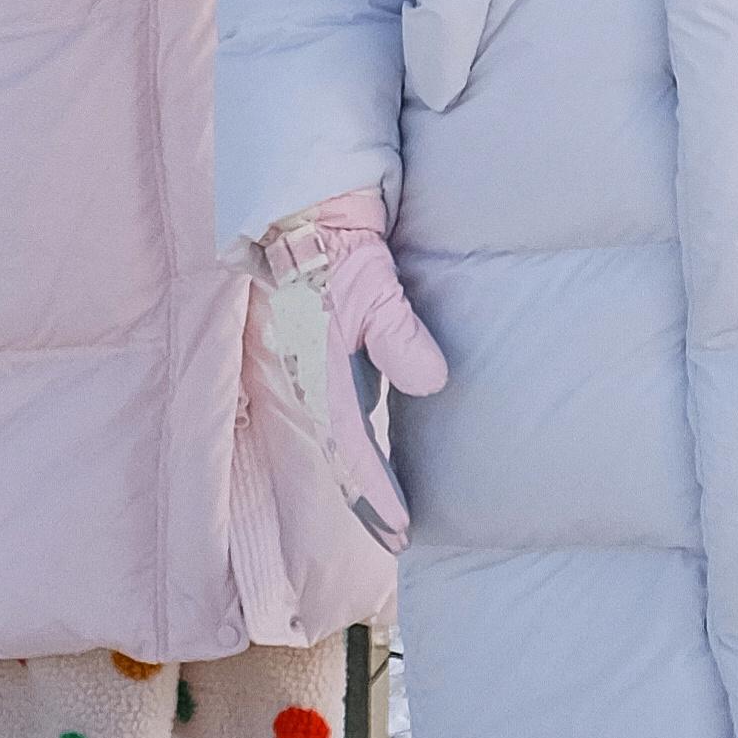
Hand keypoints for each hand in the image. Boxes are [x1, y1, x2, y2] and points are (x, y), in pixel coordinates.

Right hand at [251, 191, 446, 543]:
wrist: (305, 200)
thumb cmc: (335, 237)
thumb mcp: (369, 278)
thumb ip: (397, 330)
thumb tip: (432, 383)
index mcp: (318, 363)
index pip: (350, 443)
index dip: (376, 492)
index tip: (404, 530)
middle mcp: (312, 370)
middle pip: (339, 448)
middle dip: (366, 495)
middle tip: (397, 537)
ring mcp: (317, 358)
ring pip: (338, 429)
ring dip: (361, 470)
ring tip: (386, 507)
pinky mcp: (327, 345)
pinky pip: (343, 405)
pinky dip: (358, 436)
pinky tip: (376, 445)